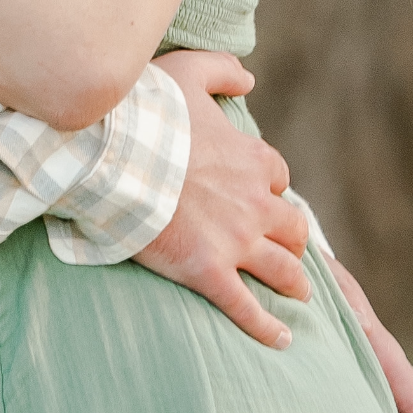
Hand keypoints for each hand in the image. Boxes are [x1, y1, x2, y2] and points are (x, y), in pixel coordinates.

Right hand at [136, 48, 310, 349]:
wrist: (112, 155)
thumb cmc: (146, 111)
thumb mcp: (187, 71)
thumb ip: (223, 71)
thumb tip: (250, 79)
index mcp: (251, 159)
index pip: (277, 177)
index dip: (268, 187)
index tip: (259, 194)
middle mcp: (254, 203)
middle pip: (292, 226)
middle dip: (292, 238)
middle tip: (289, 250)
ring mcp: (234, 241)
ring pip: (283, 269)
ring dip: (294, 282)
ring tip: (299, 294)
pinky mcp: (209, 271)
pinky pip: (248, 308)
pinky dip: (268, 328)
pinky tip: (282, 340)